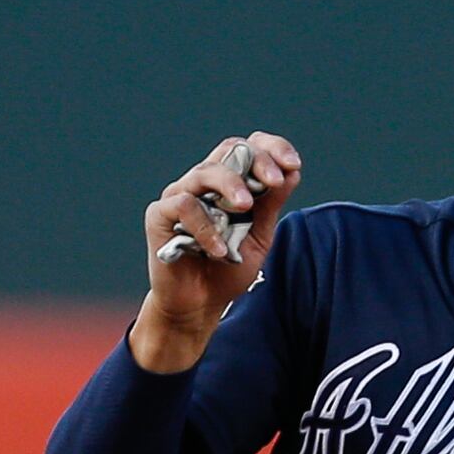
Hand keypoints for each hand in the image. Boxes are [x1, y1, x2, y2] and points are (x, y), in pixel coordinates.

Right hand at [128, 131, 301, 372]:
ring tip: (246, 206)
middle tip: (275, 181)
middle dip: (257, 160)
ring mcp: (180, 195)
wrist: (199, 306)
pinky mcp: (159, 215)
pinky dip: (204, 226)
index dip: (272, 148)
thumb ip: (271, 206)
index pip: (249, 147)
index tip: (293, 165)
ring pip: (206, 171)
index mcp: (230, 183)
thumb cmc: (227, 270)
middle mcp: (204, 182)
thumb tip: (293, 173)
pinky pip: (183, 205)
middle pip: (230, 149)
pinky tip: (219, 250)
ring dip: (231, 184)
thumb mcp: (259, 238)